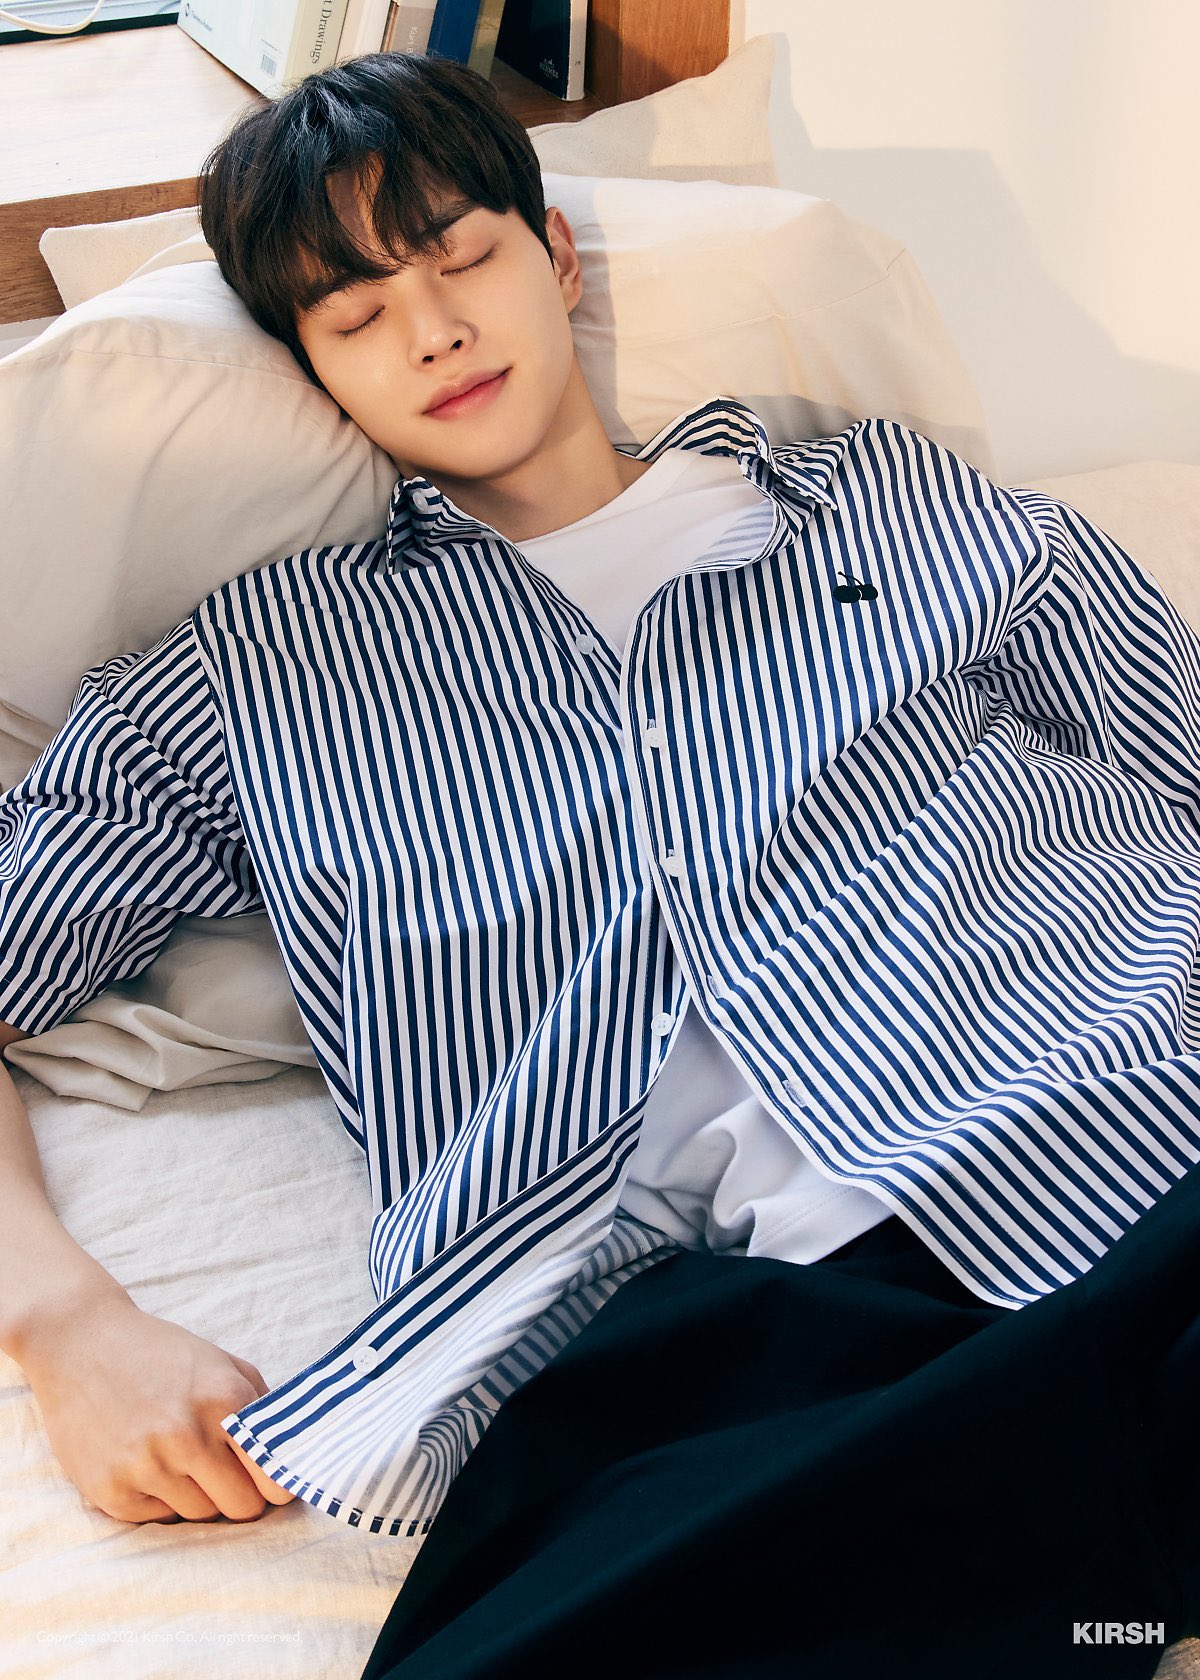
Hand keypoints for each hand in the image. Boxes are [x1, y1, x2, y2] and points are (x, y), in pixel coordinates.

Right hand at [19, 1292, 297, 1523]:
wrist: (79, 1344)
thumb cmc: (160, 1353)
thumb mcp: (222, 1363)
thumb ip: (262, 1406)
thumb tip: (294, 1456)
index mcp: (224, 1400)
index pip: (274, 1477)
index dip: (277, 1484)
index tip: (271, 1481)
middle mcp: (187, 1437)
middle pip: (242, 1508)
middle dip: (240, 1494)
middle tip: (224, 1471)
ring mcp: (146, 1468)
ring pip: (201, 1515)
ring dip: (198, 1494)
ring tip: (177, 1457)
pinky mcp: (111, 1492)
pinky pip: (159, 1519)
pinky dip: (160, 1499)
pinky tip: (145, 1461)